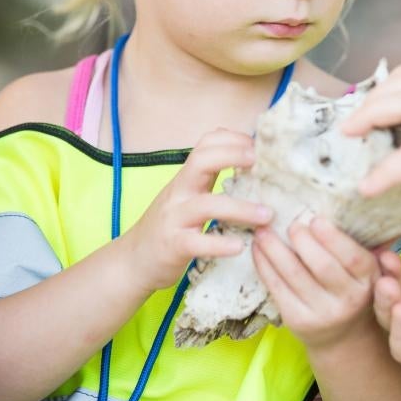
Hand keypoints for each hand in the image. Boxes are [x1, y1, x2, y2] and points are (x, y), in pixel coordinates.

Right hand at [125, 129, 273, 290]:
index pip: (205, 145)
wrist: (133, 261)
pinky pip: (197, 242)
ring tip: (267, 215)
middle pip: (201, 161)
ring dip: (240, 208)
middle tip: (261, 164)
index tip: (258, 146)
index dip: (233, 139)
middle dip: (232, 156)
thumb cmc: (170, 227)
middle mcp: (179, 193)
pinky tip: (240, 247)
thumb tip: (248, 162)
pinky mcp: (173, 246)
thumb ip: (209, 180)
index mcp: (186, 179)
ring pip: (206, 205)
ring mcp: (174, 218)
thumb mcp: (186, 197)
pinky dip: (219, 244)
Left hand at [253, 217, 379, 349]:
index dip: (333, 238)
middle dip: (303, 241)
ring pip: (294, 275)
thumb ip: (369, 244)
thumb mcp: (369, 270)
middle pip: (323, 266)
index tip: (316, 219)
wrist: (343, 336)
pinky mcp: (297, 321)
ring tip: (264, 231)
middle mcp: (348, 300)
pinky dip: (264, 265)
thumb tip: (360, 205)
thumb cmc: (353, 288)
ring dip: (274, 249)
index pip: (353, 258)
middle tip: (291, 224)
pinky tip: (258, 249)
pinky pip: (277, 288)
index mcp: (369, 281)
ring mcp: (322, 313)